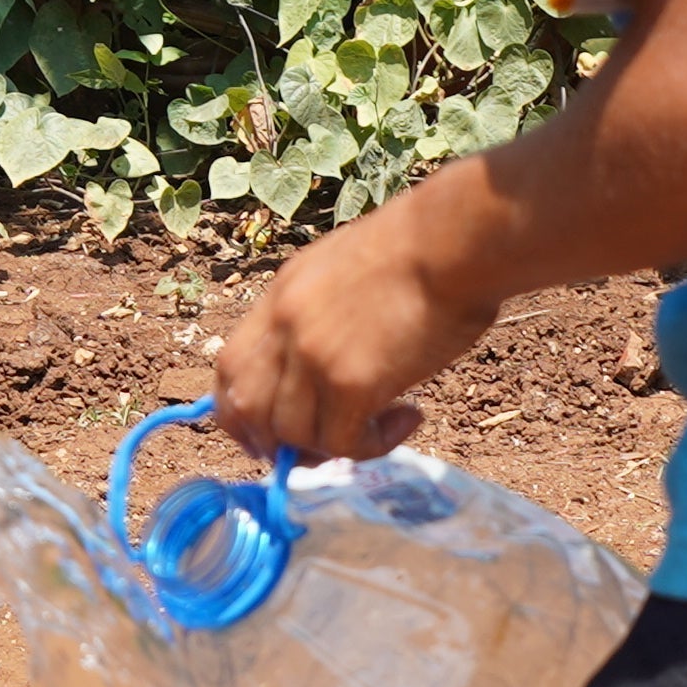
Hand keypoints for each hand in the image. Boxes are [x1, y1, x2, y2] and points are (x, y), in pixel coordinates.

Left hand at [217, 196, 493, 461]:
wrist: (455, 238)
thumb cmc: (424, 246)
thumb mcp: (346, 268)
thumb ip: (323, 311)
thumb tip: (331, 357)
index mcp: (282, 295)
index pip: (230, 367)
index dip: (241, 410)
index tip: (269, 432)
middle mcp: (284, 326)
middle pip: (245, 408)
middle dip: (273, 442)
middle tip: (324, 448)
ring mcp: (312, 355)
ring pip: (293, 434)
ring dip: (335, 447)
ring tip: (385, 425)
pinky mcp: (349, 382)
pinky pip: (343, 444)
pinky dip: (373, 447)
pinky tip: (410, 418)